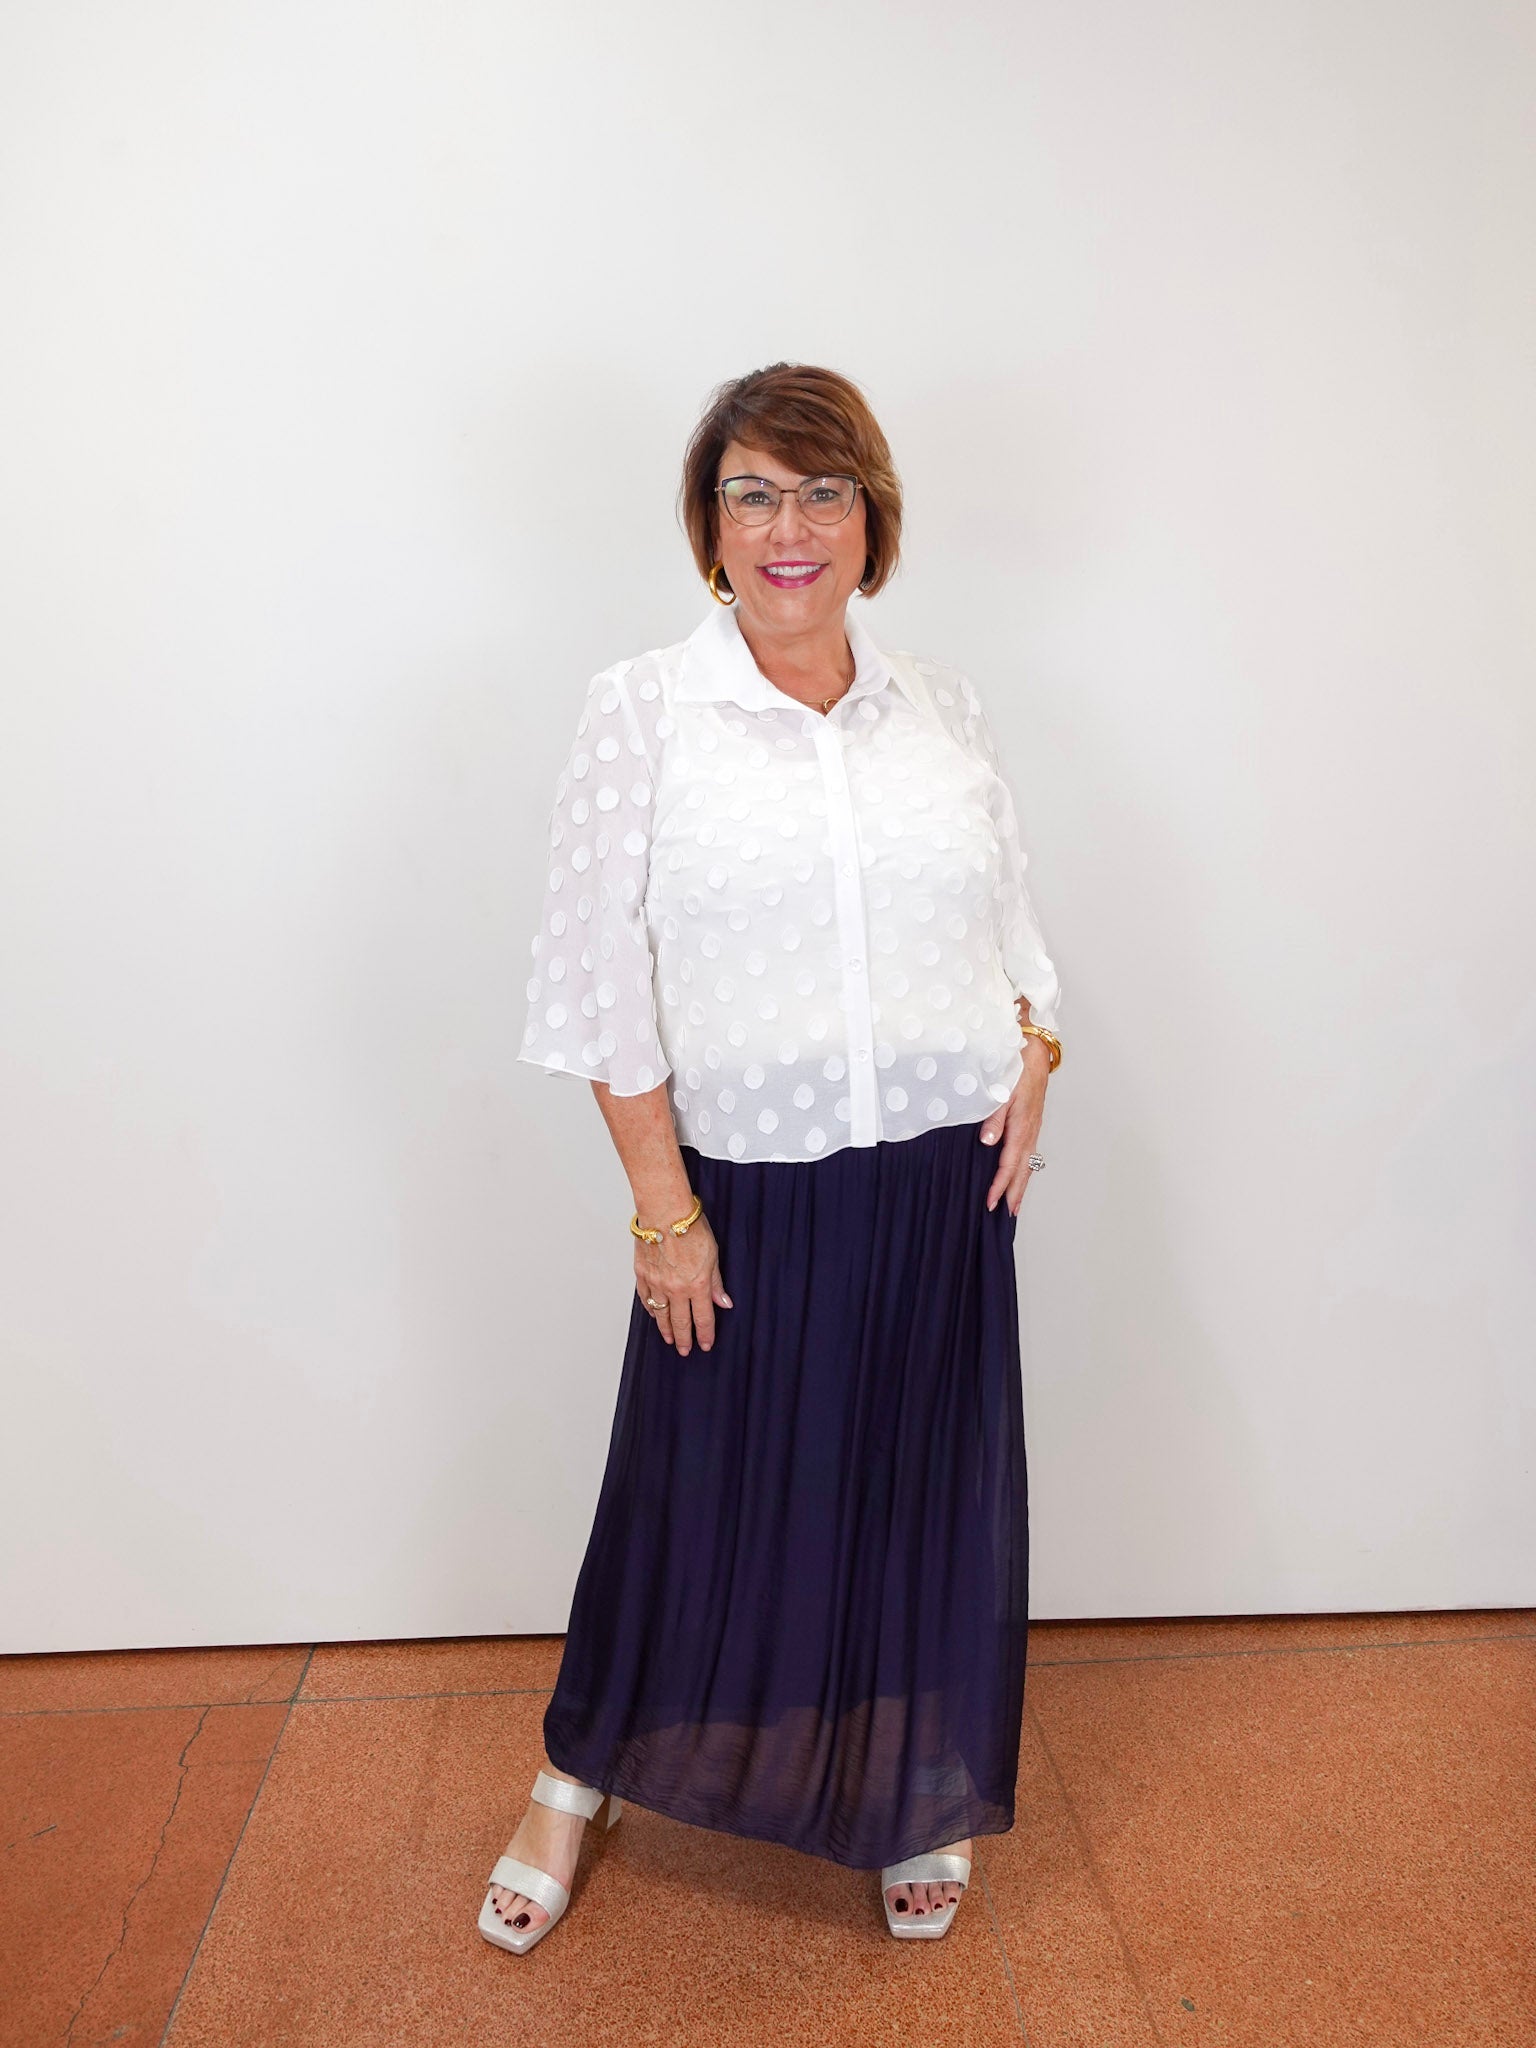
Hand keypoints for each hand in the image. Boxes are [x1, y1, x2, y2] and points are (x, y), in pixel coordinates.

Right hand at [635, 1214, 731, 1356]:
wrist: (664, 1211)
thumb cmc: (690, 1227)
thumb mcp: (713, 1254)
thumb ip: (716, 1282)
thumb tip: (723, 1302)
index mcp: (697, 1285)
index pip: (703, 1318)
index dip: (705, 1334)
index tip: (705, 1345)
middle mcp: (676, 1288)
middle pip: (680, 1322)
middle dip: (684, 1339)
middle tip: (685, 1350)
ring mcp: (656, 1283)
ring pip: (661, 1314)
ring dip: (665, 1329)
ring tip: (669, 1340)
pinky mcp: (642, 1274)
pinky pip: (646, 1298)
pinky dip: (650, 1309)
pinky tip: (654, 1314)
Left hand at [978, 1040, 1051, 1215]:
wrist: (1035, 1047)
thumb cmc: (1016, 1064)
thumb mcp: (1002, 1088)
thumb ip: (994, 1116)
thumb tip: (988, 1143)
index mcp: (1021, 1124)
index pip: (1009, 1163)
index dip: (999, 1185)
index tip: (990, 1202)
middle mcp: (1030, 1129)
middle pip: (1023, 1169)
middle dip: (1014, 1193)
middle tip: (1006, 1215)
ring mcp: (1033, 1127)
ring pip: (1028, 1162)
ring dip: (1021, 1184)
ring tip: (1014, 1204)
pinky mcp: (1032, 1122)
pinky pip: (1028, 1152)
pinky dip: (1024, 1169)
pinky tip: (1019, 1175)